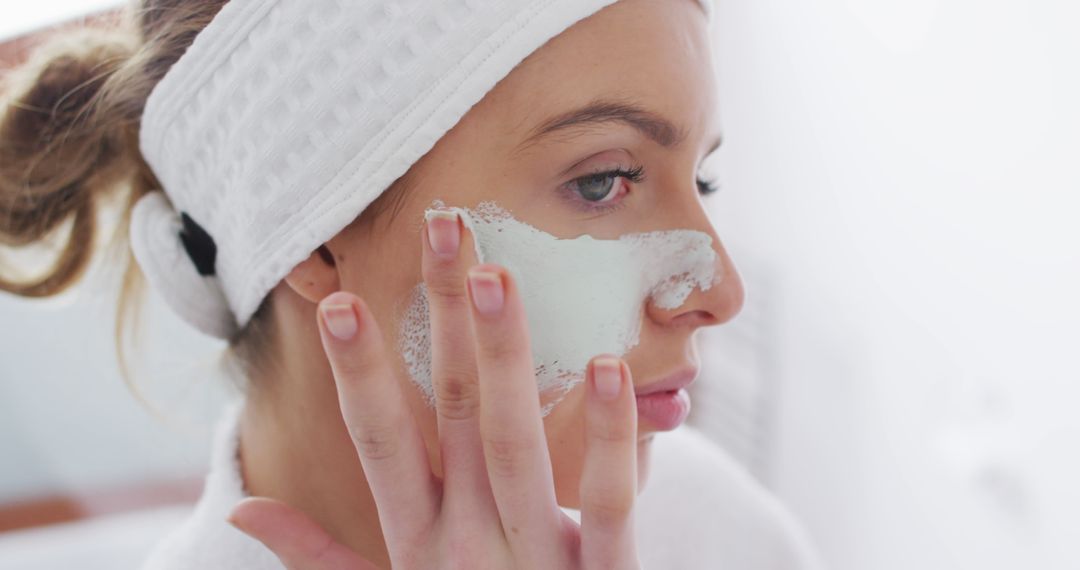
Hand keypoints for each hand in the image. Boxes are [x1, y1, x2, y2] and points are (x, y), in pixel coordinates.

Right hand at [227, 209, 641, 568]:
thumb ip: (318, 556)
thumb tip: (242, 508)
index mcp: (419, 542)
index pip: (378, 443)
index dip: (358, 372)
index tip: (340, 299)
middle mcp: (469, 542)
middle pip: (450, 414)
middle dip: (442, 320)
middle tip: (442, 226)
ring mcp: (537, 560)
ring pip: (514, 443)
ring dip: (501, 357)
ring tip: (495, 272)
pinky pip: (609, 504)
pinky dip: (607, 438)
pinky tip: (609, 366)